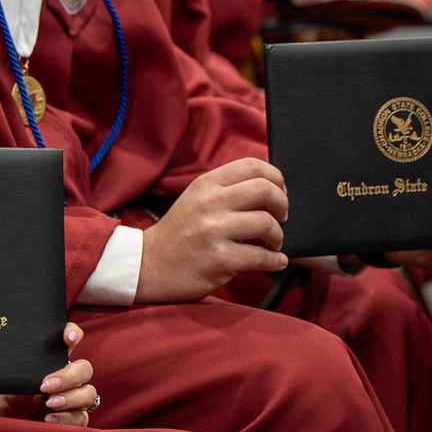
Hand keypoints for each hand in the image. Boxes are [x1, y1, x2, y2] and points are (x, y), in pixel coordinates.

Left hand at [0, 323, 96, 425]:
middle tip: (46, 386)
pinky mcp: (72, 419)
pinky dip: (68, 419)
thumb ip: (20, 385)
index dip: (73, 334)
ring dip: (72, 398)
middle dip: (70, 376)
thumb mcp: (7, 390)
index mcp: (52, 361)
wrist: (3, 423)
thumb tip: (31, 383)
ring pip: (88, 393)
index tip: (69, 338)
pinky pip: (81, 418)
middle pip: (84, 369)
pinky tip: (49, 420)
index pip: (70, 340)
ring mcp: (72, 398)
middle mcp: (66, 377)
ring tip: (49, 404)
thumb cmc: (6, 399)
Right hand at [137, 158, 289, 302]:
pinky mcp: (221, 260)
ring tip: (272, 243)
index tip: (280, 192)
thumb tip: (270, 189)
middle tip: (281, 218)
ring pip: (268, 224)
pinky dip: (275, 261)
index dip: (276, 177)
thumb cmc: (179, 233)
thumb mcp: (196, 199)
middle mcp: (210, 203)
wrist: (148, 266)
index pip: (253, 166)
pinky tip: (274, 261)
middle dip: (283, 205)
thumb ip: (226, 189)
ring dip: (278, 236)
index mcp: (206, 184)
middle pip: (266, 190)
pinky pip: (262, 257)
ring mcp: (215, 231)